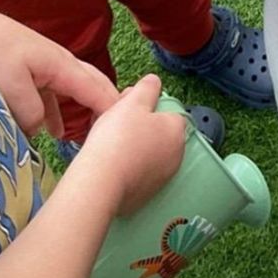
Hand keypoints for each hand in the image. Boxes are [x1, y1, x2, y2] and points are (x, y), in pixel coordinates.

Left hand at [0, 6, 119, 137]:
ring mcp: (48, 68)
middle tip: (121, 132)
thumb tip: (41, 132)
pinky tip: (54, 133)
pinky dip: (60, 113)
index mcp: (63, 67)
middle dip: (109, 107)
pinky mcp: (33, 73)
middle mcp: (63, 65)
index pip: (98, 91)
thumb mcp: (12, 86)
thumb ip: (31, 111)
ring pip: (77, 90)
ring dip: (87, 109)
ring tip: (94, 135)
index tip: (127, 133)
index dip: (113, 111)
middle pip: (96, 86)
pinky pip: (56, 96)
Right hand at [78, 74, 187, 217]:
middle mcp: (176, 157)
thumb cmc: (118, 138)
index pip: (169, 112)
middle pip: (159, 133)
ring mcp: (161, 179)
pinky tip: (110, 164)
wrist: (101, 182)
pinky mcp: (146, 196)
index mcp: (176, 131)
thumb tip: (155, 81)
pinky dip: (128, 168)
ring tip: (110, 143)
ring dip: (134, 147)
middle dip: (141, 126)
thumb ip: (148, 87)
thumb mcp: (134, 101)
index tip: (128, 107)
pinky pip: (138, 174)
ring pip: (148, 154)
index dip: (148, 106)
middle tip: (116, 123)